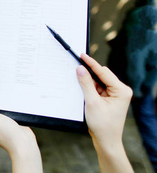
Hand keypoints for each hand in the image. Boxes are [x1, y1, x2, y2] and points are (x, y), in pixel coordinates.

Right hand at [76, 53, 132, 172]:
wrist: (106, 141)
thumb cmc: (103, 125)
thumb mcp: (92, 102)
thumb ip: (86, 84)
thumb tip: (80, 69)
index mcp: (121, 90)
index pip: (104, 72)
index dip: (91, 63)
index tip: (82, 55)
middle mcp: (120, 91)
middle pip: (101, 75)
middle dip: (89, 73)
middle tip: (75, 67)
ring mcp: (115, 95)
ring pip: (98, 82)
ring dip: (88, 82)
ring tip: (78, 82)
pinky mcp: (109, 99)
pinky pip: (97, 88)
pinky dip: (89, 88)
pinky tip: (82, 90)